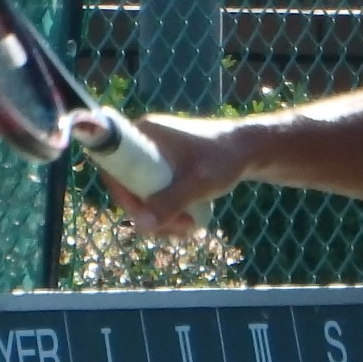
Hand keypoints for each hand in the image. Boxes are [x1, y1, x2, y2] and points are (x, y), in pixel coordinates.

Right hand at [95, 112, 247, 236]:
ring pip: (142, 195)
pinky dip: (168, 212)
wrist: (250, 150)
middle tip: (179, 228)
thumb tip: (140, 227)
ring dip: (161, 218)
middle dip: (149, 213)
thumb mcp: (199, 183)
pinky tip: (188, 225)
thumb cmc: (226, 159)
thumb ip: (171, 202)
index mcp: (144, 133)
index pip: (113, 166)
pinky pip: (155, 194)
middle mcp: (143, 142)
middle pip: (128, 186)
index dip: (122, 195)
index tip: (144, 214)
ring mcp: (153, 156)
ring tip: (190, 228)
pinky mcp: (164, 168)